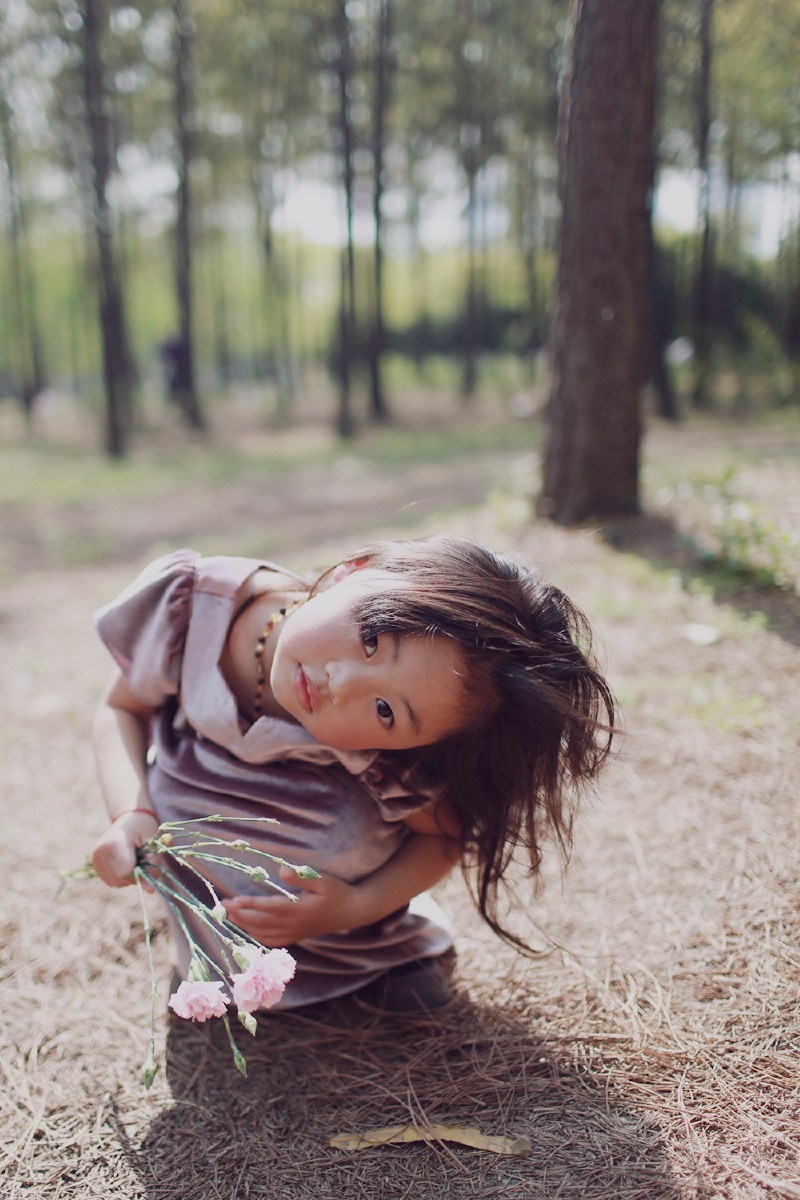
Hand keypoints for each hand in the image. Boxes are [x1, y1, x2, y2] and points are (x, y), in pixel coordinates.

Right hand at [91, 811, 158, 888]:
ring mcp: (95, 856)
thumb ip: (152, 867)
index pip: (125, 872)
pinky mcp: (93, 861)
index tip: (147, 865)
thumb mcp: (153, 844)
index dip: (139, 874)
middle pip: (120, 879)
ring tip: (132, 859)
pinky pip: (109, 880)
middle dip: (134, 876)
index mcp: (115, 843)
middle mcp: (101, 851)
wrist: (129, 817)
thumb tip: (150, 891)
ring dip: (127, 877)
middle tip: (141, 860)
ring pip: (114, 882)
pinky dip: (120, 876)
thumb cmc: (144, 828)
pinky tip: (124, 862)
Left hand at [223, 867, 363, 946]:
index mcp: (299, 909)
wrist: (354, 912)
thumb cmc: (339, 893)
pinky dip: (257, 937)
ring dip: (244, 925)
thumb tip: (282, 871)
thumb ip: (303, 877)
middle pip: (261, 921)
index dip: (250, 904)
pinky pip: (273, 940)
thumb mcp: (324, 880)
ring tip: (229, 916)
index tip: (233, 900)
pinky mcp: (297, 935)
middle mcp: (294, 924)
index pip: (269, 907)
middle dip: (240, 914)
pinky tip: (248, 931)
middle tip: (222, 906)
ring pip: (264, 932)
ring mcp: (295, 932)